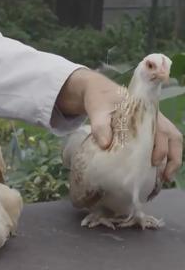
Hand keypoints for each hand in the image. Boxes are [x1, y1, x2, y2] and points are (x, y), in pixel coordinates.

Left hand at [57, 68, 182, 181]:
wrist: (98, 92)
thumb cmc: (100, 99)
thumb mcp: (97, 110)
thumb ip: (100, 126)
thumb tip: (105, 145)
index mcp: (146, 112)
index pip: (162, 131)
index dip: (162, 148)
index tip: (154, 163)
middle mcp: (154, 118)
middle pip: (173, 138)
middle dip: (171, 158)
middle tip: (162, 177)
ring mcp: (153, 123)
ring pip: (172, 140)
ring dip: (172, 158)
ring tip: (164, 177)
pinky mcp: (146, 129)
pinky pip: (162, 142)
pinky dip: (164, 156)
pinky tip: (156, 171)